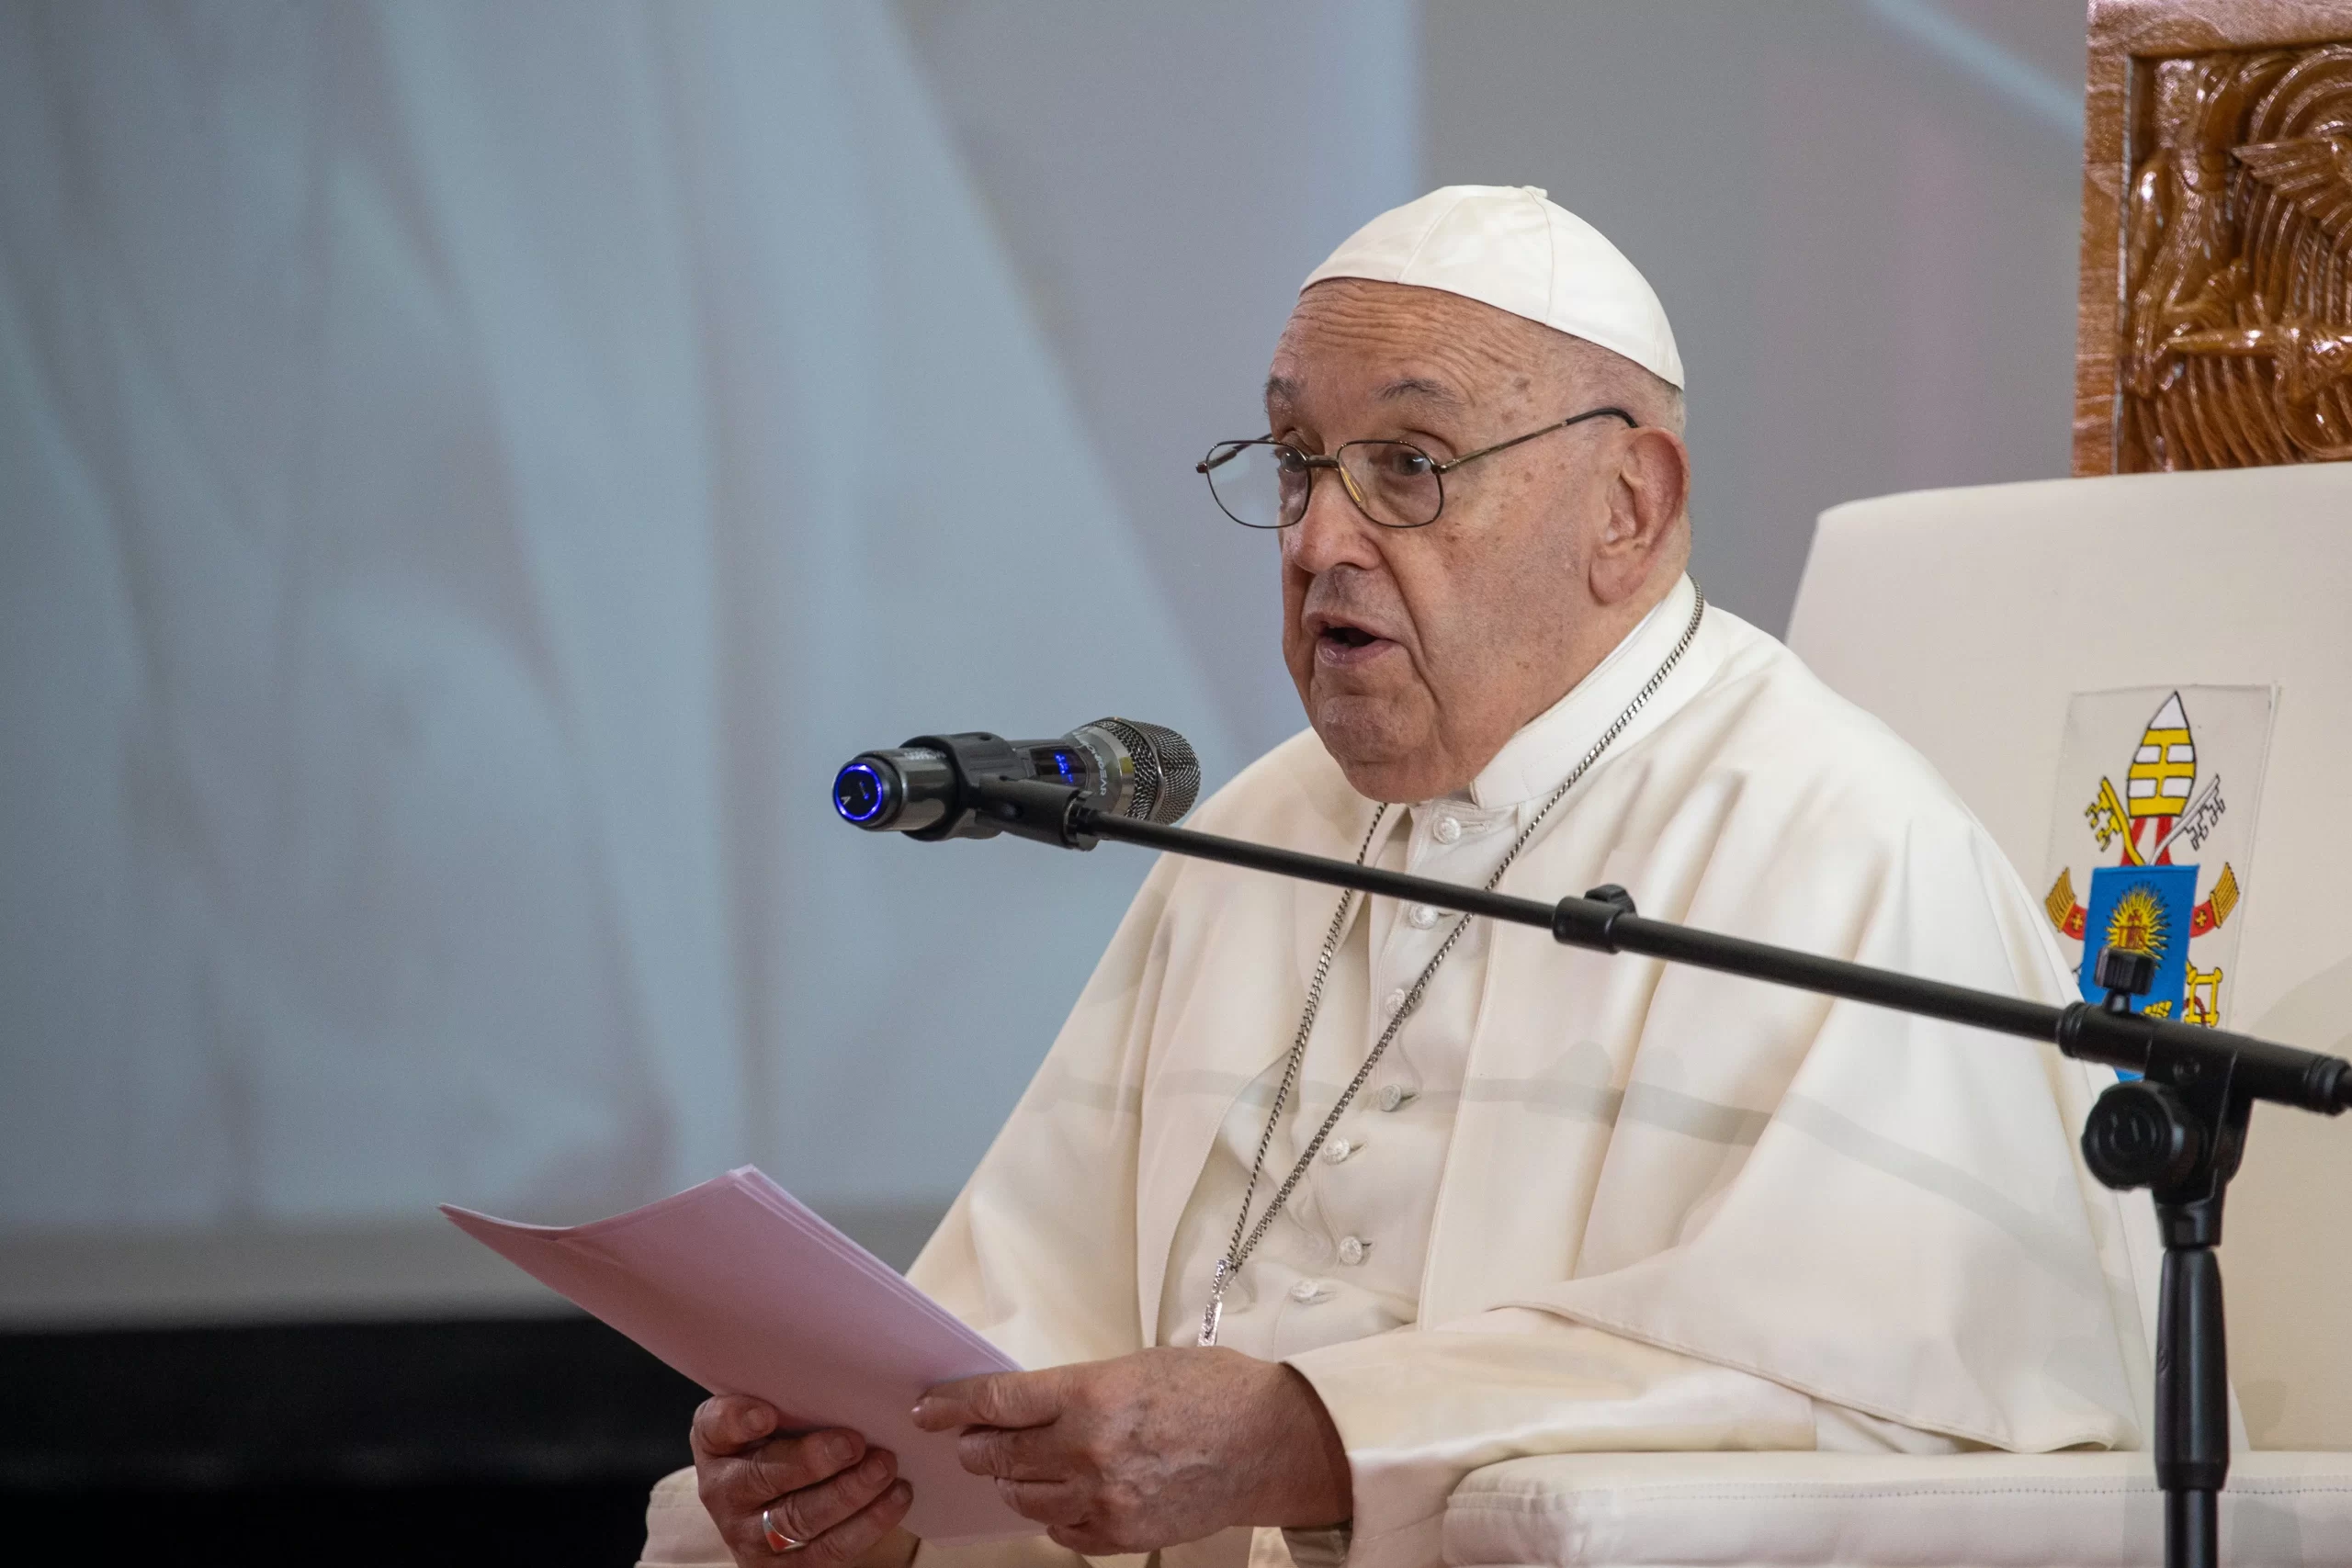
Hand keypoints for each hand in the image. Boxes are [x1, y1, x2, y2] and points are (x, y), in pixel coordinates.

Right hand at [691, 1395, 917, 1567]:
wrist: (771, 1506)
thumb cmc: (778, 1442)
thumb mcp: (767, 1414)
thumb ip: (786, 1396)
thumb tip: (836, 1372)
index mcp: (717, 1444)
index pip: (716, 1427)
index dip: (738, 1420)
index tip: (767, 1414)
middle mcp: (725, 1492)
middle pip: (765, 1478)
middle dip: (812, 1461)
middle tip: (855, 1443)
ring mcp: (752, 1536)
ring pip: (801, 1520)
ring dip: (849, 1494)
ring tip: (884, 1467)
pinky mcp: (785, 1567)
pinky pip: (829, 1550)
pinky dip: (869, 1524)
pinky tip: (896, 1496)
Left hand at [911, 1347, 1350, 1553]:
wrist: (1269, 1442)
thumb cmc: (1211, 1391)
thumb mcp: (1134, 1366)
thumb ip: (1075, 1389)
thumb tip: (1023, 1405)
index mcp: (1089, 1395)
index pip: (995, 1403)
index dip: (953, 1406)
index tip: (931, 1409)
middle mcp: (1087, 1450)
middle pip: (998, 1455)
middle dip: (977, 1446)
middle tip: (974, 1439)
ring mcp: (1102, 1499)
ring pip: (1023, 1497)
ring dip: (1013, 1481)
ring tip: (1023, 1466)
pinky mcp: (1120, 1535)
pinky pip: (1061, 1531)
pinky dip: (1054, 1514)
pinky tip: (1066, 1495)